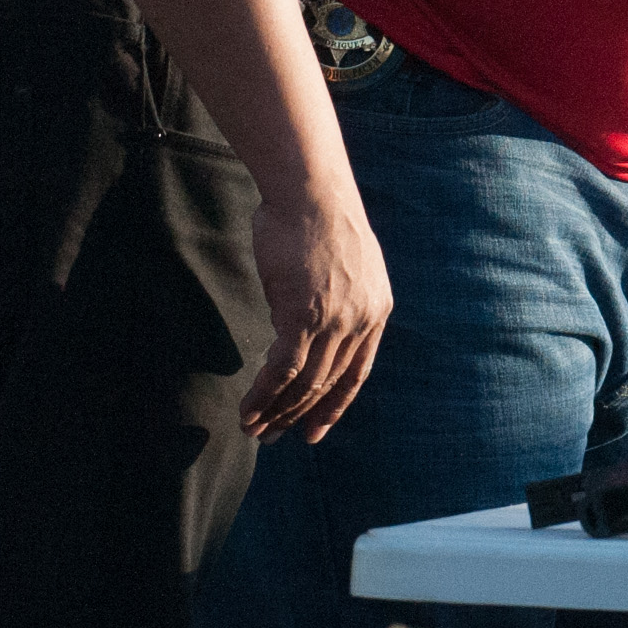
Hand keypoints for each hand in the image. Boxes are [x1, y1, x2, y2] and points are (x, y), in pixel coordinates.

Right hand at [242, 170, 391, 444]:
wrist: (310, 190)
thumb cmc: (316, 220)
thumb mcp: (342, 266)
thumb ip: (331, 302)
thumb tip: (296, 329)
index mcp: (377, 310)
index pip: (357, 373)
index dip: (334, 406)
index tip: (314, 431)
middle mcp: (362, 320)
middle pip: (329, 384)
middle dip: (299, 416)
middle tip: (274, 437)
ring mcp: (335, 320)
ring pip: (306, 383)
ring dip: (278, 411)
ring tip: (255, 429)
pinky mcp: (304, 316)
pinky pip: (284, 369)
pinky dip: (265, 394)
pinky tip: (249, 409)